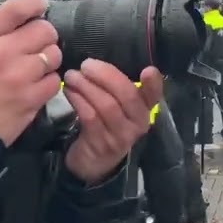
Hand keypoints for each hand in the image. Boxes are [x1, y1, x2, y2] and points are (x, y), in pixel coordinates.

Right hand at [0, 0, 62, 146]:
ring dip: (48, 59)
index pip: (17, 8)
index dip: (34, 3)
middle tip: (37, 43)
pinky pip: (55, 82)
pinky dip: (49, 82)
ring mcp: (21, 76)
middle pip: (45, 30)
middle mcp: (4, 52)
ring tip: (37, 67)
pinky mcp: (32, 99)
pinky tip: (37, 86)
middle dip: (44, 34)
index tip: (39, 6)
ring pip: (53, 55)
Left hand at [62, 63, 162, 184]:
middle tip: (86, 64)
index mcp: (145, 110)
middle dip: (105, 75)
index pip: (153, 95)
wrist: (93, 162)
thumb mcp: (117, 107)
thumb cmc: (106, 124)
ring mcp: (120, 136)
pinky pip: (89, 117)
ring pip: (106, 105)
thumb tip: (98, 60)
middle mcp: (138, 123)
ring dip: (86, 86)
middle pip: (127, 95)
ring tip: (72, 76)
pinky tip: (69, 91)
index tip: (148, 70)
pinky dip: (78, 100)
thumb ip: (116, 86)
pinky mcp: (101, 144)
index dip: (153, 83)